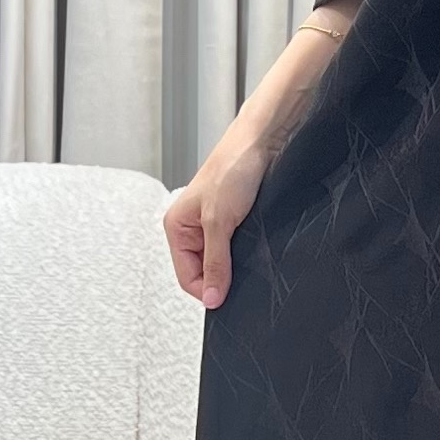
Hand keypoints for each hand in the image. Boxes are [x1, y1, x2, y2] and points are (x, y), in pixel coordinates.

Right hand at [163, 132, 271, 308]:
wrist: (262, 142)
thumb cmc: (233, 168)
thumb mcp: (219, 222)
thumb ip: (215, 262)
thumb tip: (212, 297)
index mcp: (176, 227)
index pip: (186, 277)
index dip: (207, 290)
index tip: (227, 298)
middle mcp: (191, 228)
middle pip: (203, 271)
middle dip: (221, 277)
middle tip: (240, 274)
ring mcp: (213, 225)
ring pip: (221, 261)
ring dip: (234, 264)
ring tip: (247, 253)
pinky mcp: (234, 221)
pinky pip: (235, 249)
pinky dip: (244, 253)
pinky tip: (253, 246)